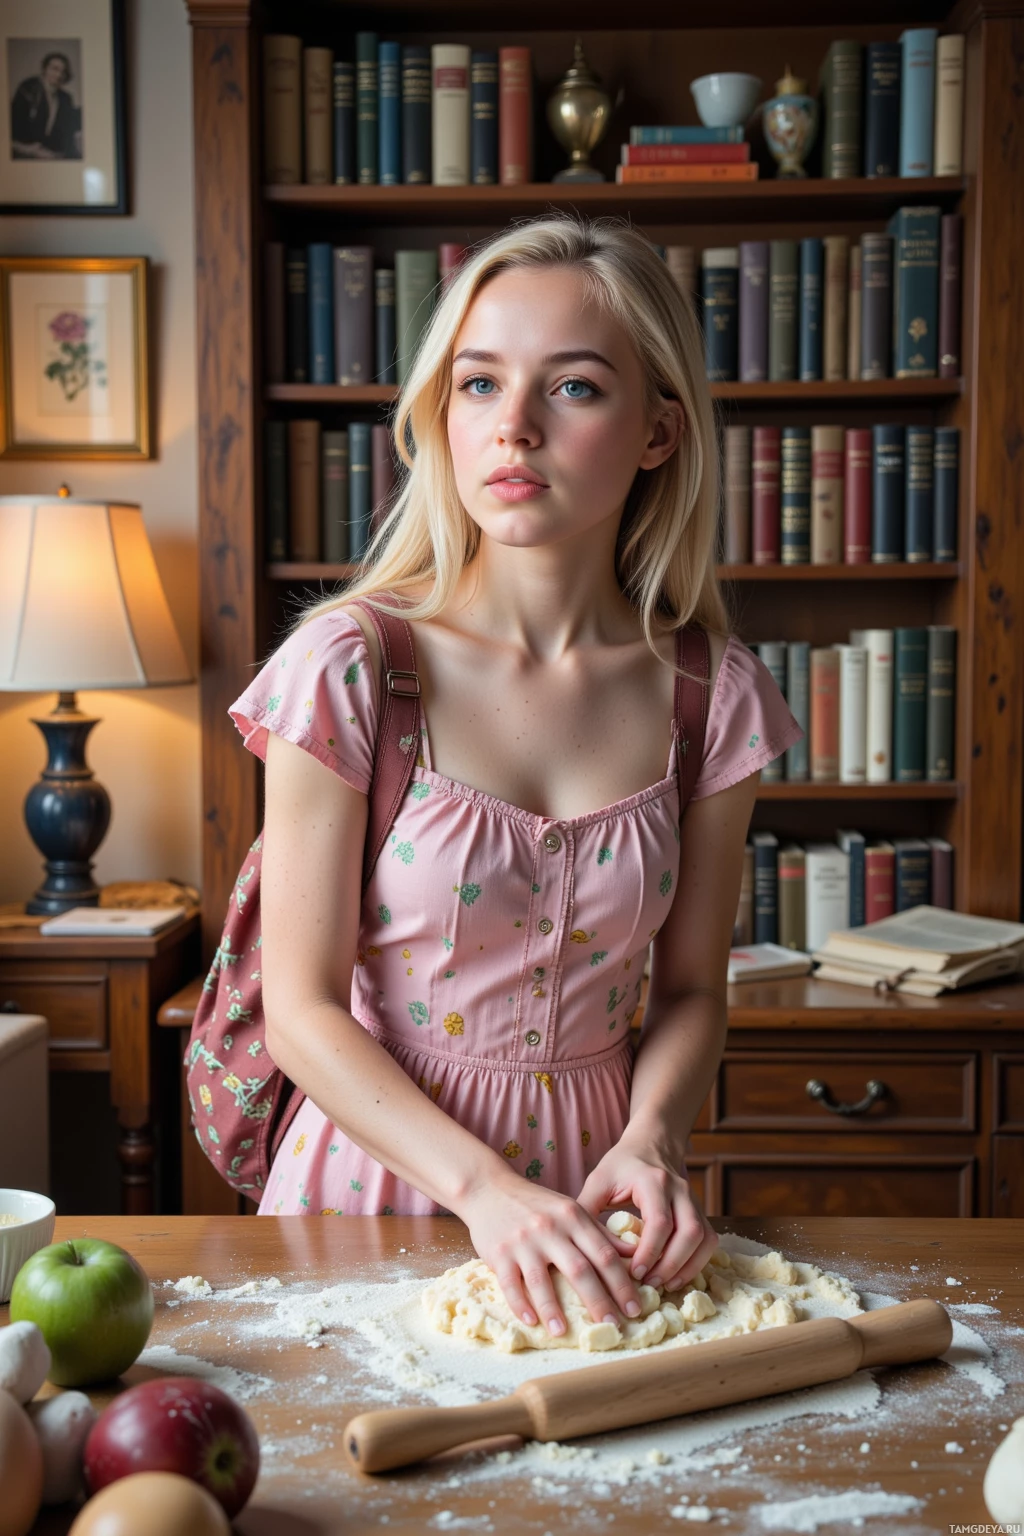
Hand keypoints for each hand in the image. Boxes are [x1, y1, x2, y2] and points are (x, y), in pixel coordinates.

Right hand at [458, 1174, 645, 1336]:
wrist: (489, 1188)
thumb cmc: (536, 1204)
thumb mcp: (571, 1210)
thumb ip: (600, 1233)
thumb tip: (634, 1254)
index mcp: (573, 1217)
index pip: (603, 1254)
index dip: (622, 1284)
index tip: (635, 1308)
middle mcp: (550, 1229)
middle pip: (579, 1270)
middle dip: (599, 1302)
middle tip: (613, 1327)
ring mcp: (523, 1241)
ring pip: (541, 1280)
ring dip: (553, 1310)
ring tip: (563, 1334)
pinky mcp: (499, 1253)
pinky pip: (510, 1284)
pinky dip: (520, 1304)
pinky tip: (530, 1321)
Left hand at [576, 1145, 717, 1290]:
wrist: (651, 1144)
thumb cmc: (622, 1165)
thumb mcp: (598, 1181)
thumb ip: (588, 1211)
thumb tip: (587, 1251)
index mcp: (653, 1181)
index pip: (660, 1221)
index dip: (650, 1252)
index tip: (634, 1274)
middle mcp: (679, 1189)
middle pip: (689, 1232)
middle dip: (671, 1264)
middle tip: (649, 1284)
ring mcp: (694, 1200)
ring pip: (703, 1238)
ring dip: (687, 1266)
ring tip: (664, 1285)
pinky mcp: (700, 1211)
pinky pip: (709, 1240)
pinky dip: (697, 1262)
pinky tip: (678, 1276)